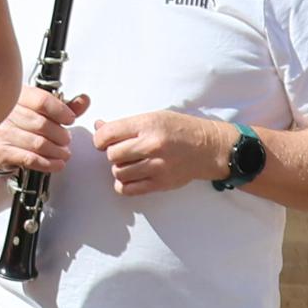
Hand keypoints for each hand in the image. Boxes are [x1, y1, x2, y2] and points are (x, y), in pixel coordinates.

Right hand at [0, 87, 80, 176]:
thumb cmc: (20, 125)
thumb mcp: (42, 111)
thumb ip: (64, 107)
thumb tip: (84, 100)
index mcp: (18, 97)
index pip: (41, 101)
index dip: (60, 111)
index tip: (69, 119)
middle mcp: (8, 113)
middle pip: (42, 124)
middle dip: (60, 135)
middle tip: (66, 139)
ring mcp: (4, 133)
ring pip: (38, 143)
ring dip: (57, 151)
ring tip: (64, 152)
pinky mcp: (3, 151)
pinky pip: (31, 159)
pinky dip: (48, 163)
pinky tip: (57, 163)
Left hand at [93, 111, 240, 198]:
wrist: (209, 148)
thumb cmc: (180, 130)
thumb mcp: (154, 118)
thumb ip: (126, 124)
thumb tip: (99, 126)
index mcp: (148, 125)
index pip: (107, 134)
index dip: (100, 139)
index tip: (104, 141)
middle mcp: (151, 145)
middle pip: (111, 155)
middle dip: (113, 153)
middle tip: (124, 151)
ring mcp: (156, 166)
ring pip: (118, 172)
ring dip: (120, 168)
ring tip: (131, 163)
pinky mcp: (160, 183)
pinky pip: (128, 189)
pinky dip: (124, 184)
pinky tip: (132, 177)